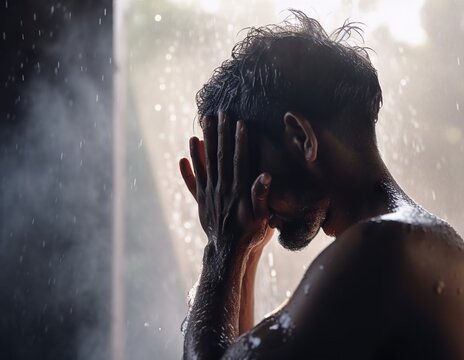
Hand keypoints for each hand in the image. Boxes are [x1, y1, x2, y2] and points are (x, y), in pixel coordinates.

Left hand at [179, 112, 271, 254]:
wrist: (228, 253)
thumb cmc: (249, 234)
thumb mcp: (262, 218)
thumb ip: (261, 196)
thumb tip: (265, 175)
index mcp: (239, 190)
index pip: (239, 160)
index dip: (240, 141)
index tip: (240, 123)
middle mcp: (222, 188)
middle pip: (221, 155)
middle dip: (222, 133)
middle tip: (221, 113)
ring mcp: (210, 193)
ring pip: (206, 162)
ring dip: (205, 141)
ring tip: (204, 123)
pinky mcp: (202, 200)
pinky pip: (194, 180)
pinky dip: (189, 167)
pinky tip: (185, 154)